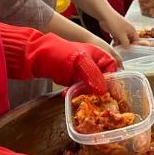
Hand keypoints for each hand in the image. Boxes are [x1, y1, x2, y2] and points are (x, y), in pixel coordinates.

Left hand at [0, 24, 116, 93]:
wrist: (38, 57)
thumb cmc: (61, 53)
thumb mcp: (81, 61)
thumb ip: (94, 75)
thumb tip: (104, 91)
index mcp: (100, 56)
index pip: (114, 72)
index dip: (114, 84)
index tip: (111, 95)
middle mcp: (94, 65)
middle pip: (104, 82)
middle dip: (100, 92)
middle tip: (97, 101)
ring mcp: (84, 74)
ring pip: (93, 89)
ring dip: (87, 95)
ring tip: (80, 99)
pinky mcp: (75, 81)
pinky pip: (81, 91)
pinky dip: (76, 95)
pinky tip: (68, 95)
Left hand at [100, 13, 136, 48]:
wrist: (105, 16)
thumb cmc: (115, 24)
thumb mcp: (121, 36)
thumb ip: (126, 43)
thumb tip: (128, 49)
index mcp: (132, 30)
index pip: (136, 40)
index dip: (133, 45)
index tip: (128, 50)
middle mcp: (128, 30)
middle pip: (129, 41)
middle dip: (125, 45)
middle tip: (121, 49)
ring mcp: (121, 30)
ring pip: (122, 40)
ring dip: (119, 44)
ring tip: (115, 45)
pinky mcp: (115, 31)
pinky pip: (117, 38)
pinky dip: (115, 41)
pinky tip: (113, 42)